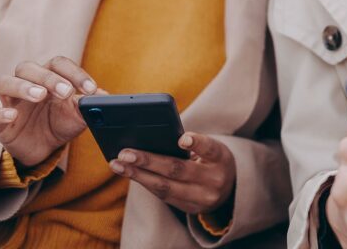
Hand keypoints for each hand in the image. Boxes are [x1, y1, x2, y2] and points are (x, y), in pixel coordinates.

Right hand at [0, 56, 99, 166]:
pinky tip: (12, 117)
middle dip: (48, 77)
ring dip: (22, 86)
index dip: (74, 73)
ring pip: (5, 82)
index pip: (58, 63)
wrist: (44, 149)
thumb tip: (106, 97)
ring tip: (40, 95)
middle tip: (66, 92)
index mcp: (49, 77)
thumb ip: (89, 105)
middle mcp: (27, 84)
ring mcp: (10, 102)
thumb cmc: (61, 124)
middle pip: (28, 68)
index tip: (90, 89)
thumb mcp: (78, 116)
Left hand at [109, 132, 236, 214]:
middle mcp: (213, 180)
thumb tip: (152, 137)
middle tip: (125, 153)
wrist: (228, 188)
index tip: (182, 139)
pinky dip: (144, 182)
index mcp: (221, 159)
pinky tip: (128, 173)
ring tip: (118, 164)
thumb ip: (191, 143)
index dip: (196, 143)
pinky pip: (162, 196)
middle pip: (178, 170)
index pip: (210, 149)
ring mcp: (201, 198)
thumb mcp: (210, 148)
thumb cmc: (212, 159)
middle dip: (148, 161)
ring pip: (165, 187)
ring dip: (138, 175)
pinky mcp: (189, 208)